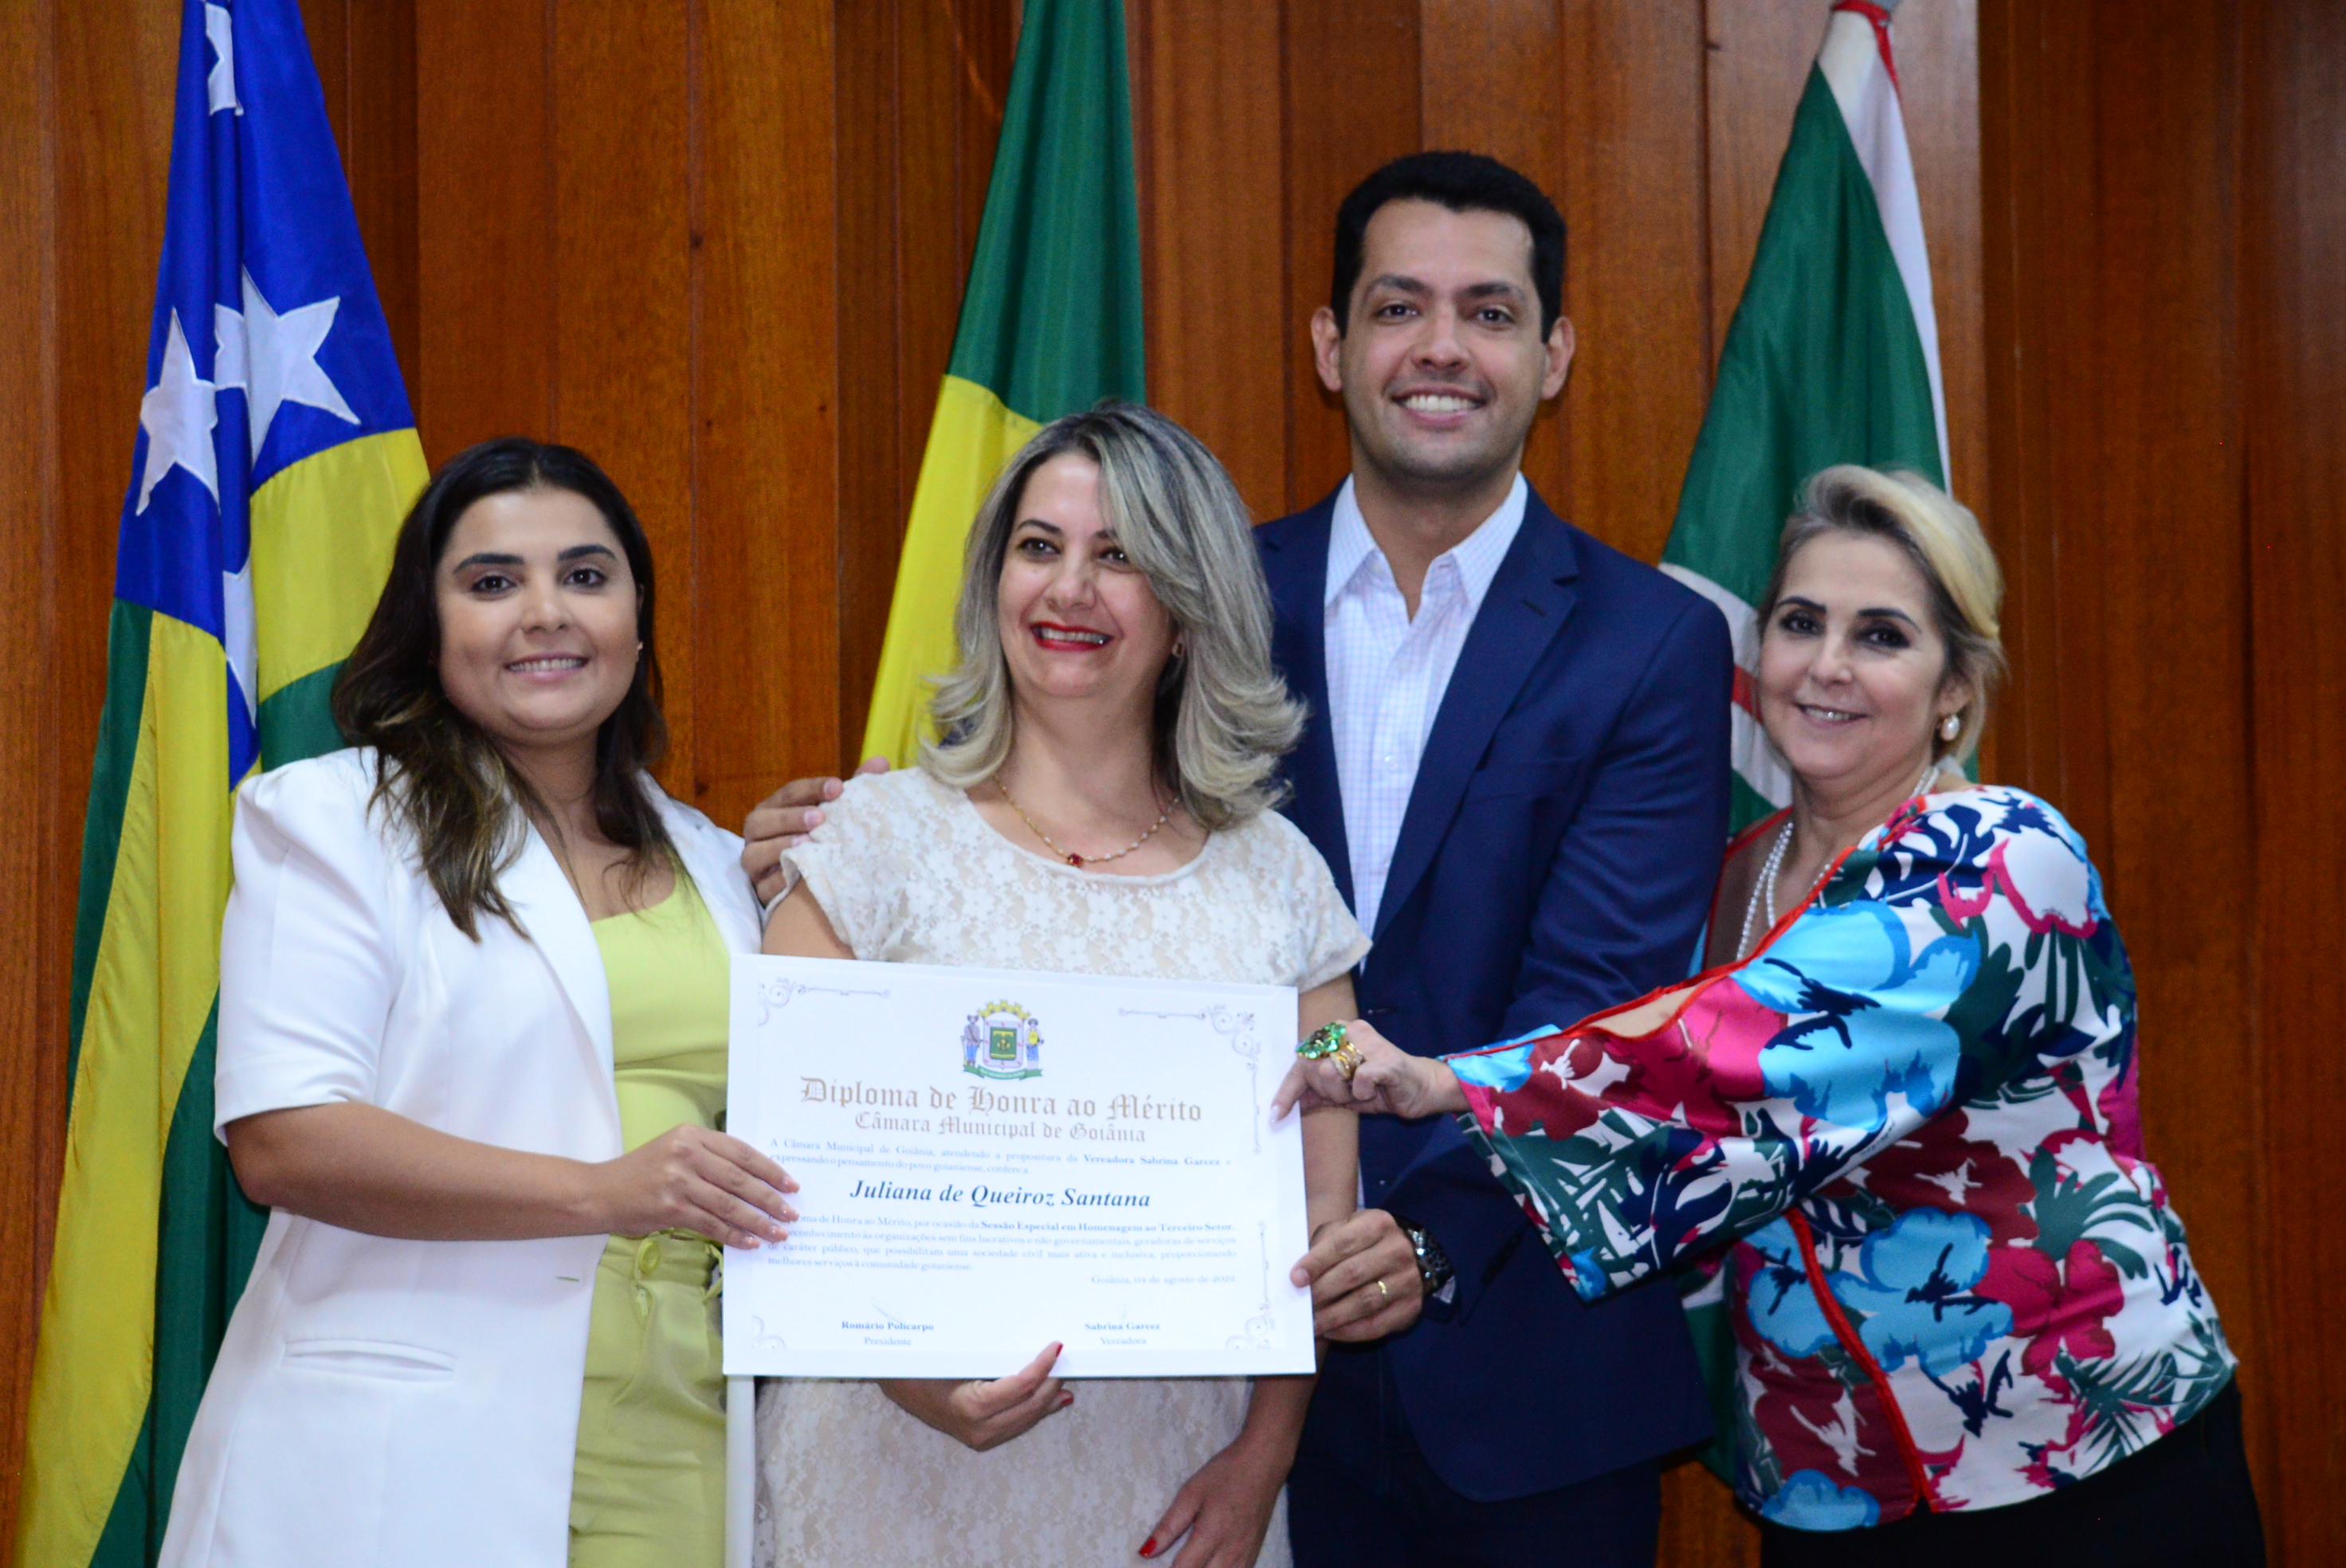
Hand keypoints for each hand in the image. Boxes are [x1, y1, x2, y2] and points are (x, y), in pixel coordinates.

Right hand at [589, 1124, 797, 1248]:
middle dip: (770, 1199)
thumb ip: (709, 1159)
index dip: (770, 1170)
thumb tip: (754, 1182)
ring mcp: (678, 1181)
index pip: (741, 1152)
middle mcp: (686, 1154)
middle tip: (791, 1213)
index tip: (790, 1184)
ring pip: (729, 1204)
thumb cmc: (641, 1174)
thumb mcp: (674, 1151)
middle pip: (740, 1179)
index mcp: (692, 1135)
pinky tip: (749, 1242)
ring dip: (757, 1221)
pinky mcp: (671, 1208)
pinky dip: (733, 1235)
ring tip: (778, 1233)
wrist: (599, 1193)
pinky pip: (711, 1223)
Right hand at [740, 755, 889, 903]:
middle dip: (790, 816)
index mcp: (775, 808)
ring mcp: (754, 862)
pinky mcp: (759, 890)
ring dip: (780, 846)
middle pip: (763, 819)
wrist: (803, 883)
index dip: (812, 788)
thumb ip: (854, 789)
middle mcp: (758, 833)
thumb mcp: (834, 814)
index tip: (838, 787)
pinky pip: (763, 886)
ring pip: (755, 853)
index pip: (789, 793)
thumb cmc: (820, 839)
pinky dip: (778, 882)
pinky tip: (797, 877)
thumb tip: (881, 762)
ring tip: (807, 843)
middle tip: (820, 817)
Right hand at [879, 1342, 1072, 1450]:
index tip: (1057, 1346)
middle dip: (1051, 1380)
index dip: (1043, 1366)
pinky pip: (1018, 1424)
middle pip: (1030, 1404)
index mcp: (971, 1406)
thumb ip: (989, 1350)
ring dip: (1049, 1396)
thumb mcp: (954, 1354)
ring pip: (1027, 1418)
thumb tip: (1024, 1335)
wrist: (900, 1389)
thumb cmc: (923, 1366)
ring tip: (1065, 1375)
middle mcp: (979, 1429)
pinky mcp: (983, 1439)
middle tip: (1065, 1356)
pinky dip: (1037, 1409)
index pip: (1021, 1386)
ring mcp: (981, 1438)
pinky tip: (1054, 1399)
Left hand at [1140, 1434, 1286, 1564]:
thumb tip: (1145, 1552)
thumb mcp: (1190, 1493)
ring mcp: (1245, 1556)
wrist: (1263, 1464)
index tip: (1154, 1566)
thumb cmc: (1224, 1474)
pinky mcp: (1254, 1555)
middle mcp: (1230, 1552)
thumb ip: (1168, 1526)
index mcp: (1210, 1536)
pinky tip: (1211, 1565)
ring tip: (1192, 1562)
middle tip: (1177, 1561)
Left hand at [1270, 1019, 1467, 1121]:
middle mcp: (1349, 1031)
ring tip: (1363, 1091)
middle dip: (1325, 1090)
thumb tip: (1280, 1107)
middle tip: (1347, 1094)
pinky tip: (1375, 1090)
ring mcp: (1368, 1043)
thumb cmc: (1380, 1088)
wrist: (1421, 1090)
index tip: (1274, 1115)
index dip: (1287, 1089)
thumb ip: (1315, 1093)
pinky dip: (1363, 1092)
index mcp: (1336, 1034)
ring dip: (1344, 1092)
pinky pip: (1358, 1080)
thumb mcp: (1341, 1093)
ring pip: (1330, 1071)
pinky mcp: (1385, 1060)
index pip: (1301, 1060)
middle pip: (1312, 1067)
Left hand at [1289, 1209, 1421, 1341]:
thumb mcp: (1347, 1229)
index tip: (1295, 1278)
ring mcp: (1408, 1280)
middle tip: (1300, 1305)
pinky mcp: (1411, 1307)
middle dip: (1322, 1291)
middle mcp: (1397, 1250)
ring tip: (1312, 1323)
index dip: (1317, 1262)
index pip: (1343, 1243)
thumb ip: (1324, 1244)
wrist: (1411, 1255)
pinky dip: (1350, 1331)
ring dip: (1333, 1316)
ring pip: (1365, 1302)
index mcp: (1378, 1224)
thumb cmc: (1367, 1242)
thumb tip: (1299, 1275)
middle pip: (1353, 1274)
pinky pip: (1376, 1325)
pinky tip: (1331, 1332)